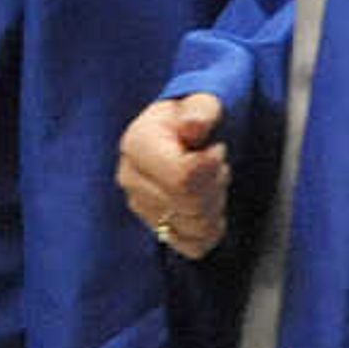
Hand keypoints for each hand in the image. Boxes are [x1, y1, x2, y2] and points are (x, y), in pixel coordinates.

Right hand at [117, 94, 230, 258]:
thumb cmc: (195, 115)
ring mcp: (140, 206)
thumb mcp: (202, 101)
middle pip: (190, 204)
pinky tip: (210, 203)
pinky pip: (194, 246)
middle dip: (216, 185)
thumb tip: (193, 126)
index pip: (182, 178)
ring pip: (194, 227)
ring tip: (212, 180)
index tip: (217, 148)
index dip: (211, 166)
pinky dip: (212, 229)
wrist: (187, 132)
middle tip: (218, 165)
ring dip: (216, 204)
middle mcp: (130, 178)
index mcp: (136, 143)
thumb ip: (201, 110)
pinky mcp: (155, 228)